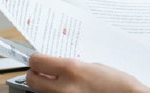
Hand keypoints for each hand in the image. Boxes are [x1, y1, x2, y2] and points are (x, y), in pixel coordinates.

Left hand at [26, 53, 149, 92]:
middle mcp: (65, 88)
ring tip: (61, 83)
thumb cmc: (117, 84)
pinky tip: (70, 91)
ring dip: (47, 87)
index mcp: (71, 70)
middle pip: (32, 80)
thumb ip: (71, 67)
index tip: (39, 59)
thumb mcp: (92, 67)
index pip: (37, 62)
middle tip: (43, 72)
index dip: (36, 60)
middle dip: (35, 75)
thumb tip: (55, 67)